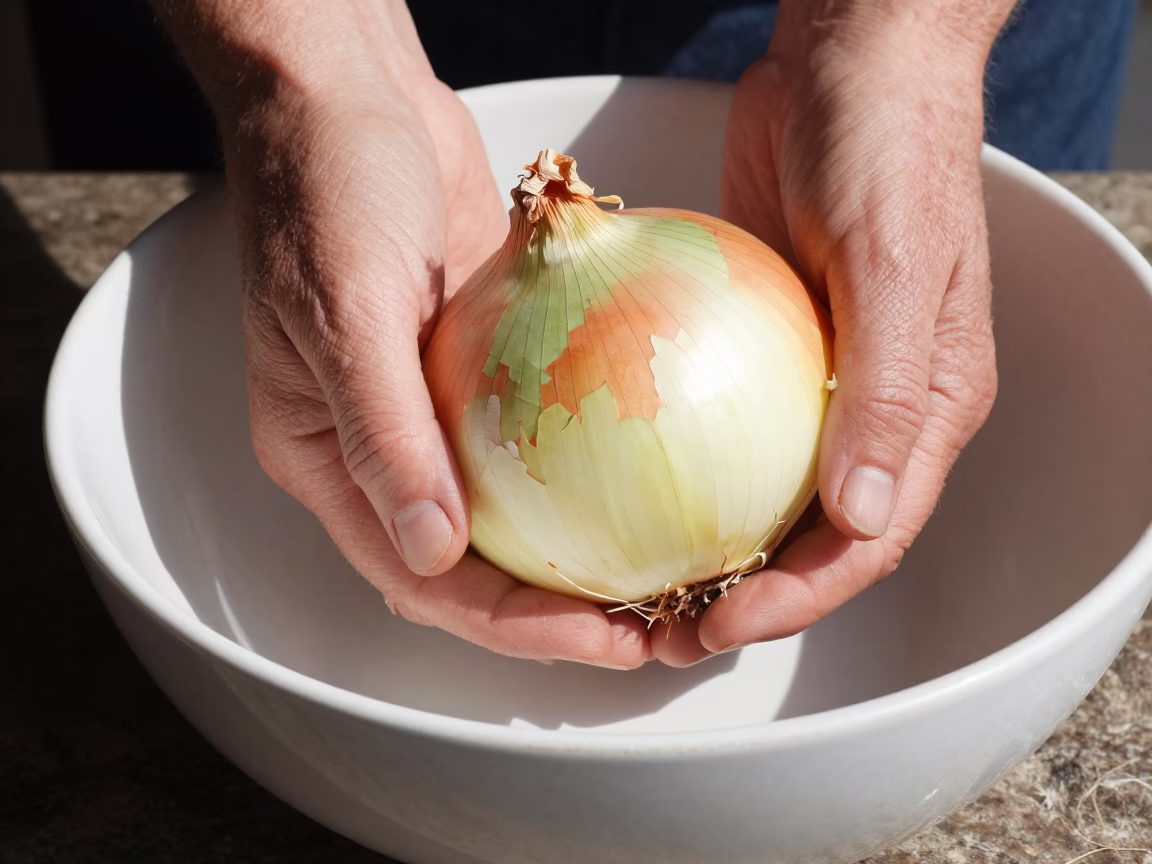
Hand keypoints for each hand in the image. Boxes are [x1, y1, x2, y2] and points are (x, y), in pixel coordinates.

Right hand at [156, 1, 651, 666]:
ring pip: (518, 508)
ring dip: (588, 547)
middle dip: (564, 609)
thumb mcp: (345, 307)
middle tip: (656, 624)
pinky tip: (663, 470)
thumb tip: (432, 552)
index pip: (424, 580)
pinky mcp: (481, 362)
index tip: (599, 640)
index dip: (513, 627)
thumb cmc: (323, 188)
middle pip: (480, 564)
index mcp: (330, 460)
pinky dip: (594, 462)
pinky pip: (542, 430)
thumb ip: (383, 434)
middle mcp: (386, 449)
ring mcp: (437, 407)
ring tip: (673, 573)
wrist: (348, 95)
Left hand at [653, 2, 1008, 665]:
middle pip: (812, 535)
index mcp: (927, 408)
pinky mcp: (758, 345)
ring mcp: (812, 380)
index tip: (721, 625)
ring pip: (760, 490)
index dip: (801, 600)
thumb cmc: (888, 149)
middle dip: (745, 595)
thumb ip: (887, 394)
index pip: (868, 539)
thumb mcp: (893, 266)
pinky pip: (716, 423)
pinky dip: (673, 465)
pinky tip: (612, 482)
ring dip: (703, 545)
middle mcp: (872, 409)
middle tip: (665, 628)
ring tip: (632, 582)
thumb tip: (860, 519)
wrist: (847, 63)